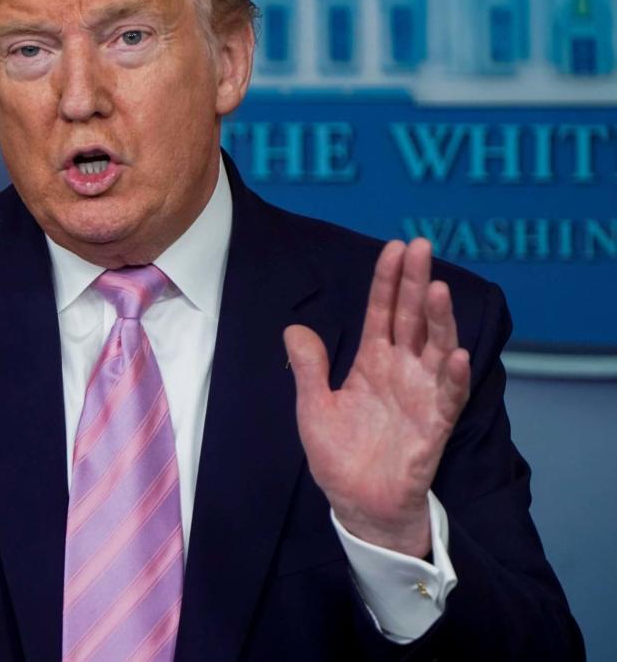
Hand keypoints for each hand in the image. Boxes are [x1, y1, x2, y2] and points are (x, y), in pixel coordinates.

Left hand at [284, 238, 470, 557]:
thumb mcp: (313, 407)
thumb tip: (293, 328)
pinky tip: (457, 355)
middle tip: (422, 246)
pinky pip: (449, 398)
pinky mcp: (434, 426)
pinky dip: (455, 377)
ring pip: (436, 350)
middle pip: (412, 319)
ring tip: (438, 290)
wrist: (358, 504)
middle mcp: (402, 371)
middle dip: (417, 283)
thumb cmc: (340, 455)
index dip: (388, 281)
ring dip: (439, 321)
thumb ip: (309, 368)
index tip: (395, 248)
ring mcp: (421, 395)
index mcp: (372, 363)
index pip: (382, 313)